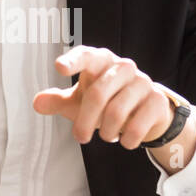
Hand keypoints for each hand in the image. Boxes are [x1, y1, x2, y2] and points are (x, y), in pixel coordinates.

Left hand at [32, 45, 174, 148]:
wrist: (145, 110)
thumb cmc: (107, 100)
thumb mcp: (79, 101)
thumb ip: (57, 101)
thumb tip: (38, 102)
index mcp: (100, 61)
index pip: (86, 56)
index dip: (73, 61)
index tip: (60, 67)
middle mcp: (122, 67)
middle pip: (98, 95)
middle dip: (85, 122)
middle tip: (81, 137)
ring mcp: (142, 82)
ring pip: (116, 113)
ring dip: (107, 132)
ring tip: (107, 134)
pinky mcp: (157, 100)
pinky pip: (137, 126)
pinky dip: (127, 139)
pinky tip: (125, 139)